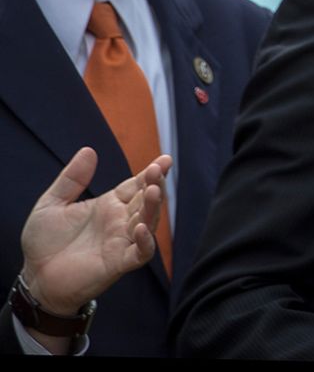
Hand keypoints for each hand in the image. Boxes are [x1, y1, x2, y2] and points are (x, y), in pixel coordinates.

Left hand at [21, 148, 169, 323]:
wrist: (35, 278)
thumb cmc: (44, 243)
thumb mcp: (51, 204)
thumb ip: (71, 179)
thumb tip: (89, 150)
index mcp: (109, 205)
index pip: (136, 185)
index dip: (151, 173)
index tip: (164, 159)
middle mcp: (120, 222)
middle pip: (147, 200)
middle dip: (156, 185)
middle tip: (158, 171)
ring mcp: (121, 242)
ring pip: (149, 222)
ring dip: (154, 208)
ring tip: (153, 191)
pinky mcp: (118, 263)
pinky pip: (140, 253)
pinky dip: (146, 242)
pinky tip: (141, 229)